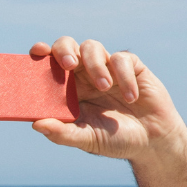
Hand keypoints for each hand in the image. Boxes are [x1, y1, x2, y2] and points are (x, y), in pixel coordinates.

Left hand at [30, 37, 186, 162]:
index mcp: (65, 90)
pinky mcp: (130, 66)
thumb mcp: (86, 140)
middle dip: (64, 50)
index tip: (37, 52)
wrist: (151, 141)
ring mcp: (105, 68)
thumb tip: (36, 125)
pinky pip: (121, 59)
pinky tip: (130, 97)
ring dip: (95, 66)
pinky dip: (124, 76)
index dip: (40, 53)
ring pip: (92, 47)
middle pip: (66, 45)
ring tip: (104, 88)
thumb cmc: (112, 140)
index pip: (47, 65)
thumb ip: (62, 133)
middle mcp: (82, 75)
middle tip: (68, 64)